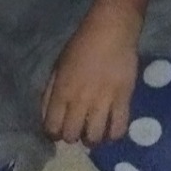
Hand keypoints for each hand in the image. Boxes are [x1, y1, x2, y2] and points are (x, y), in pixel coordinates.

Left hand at [42, 3, 139, 145]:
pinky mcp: (123, 99)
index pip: (52, 128)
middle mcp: (80, 100)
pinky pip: (119, 128)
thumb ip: (50, 93)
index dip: (53, 134)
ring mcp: (103, 101)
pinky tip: (111, 130)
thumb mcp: (58, 67)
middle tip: (77, 128)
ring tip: (94, 131)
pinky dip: (114, 135)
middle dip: (72, 136)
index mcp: (62, 92)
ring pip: (95, 137)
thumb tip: (47, 116)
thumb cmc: (81, 46)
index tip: (58, 130)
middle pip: (72, 136)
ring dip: (92, 139)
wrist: (111, 31)